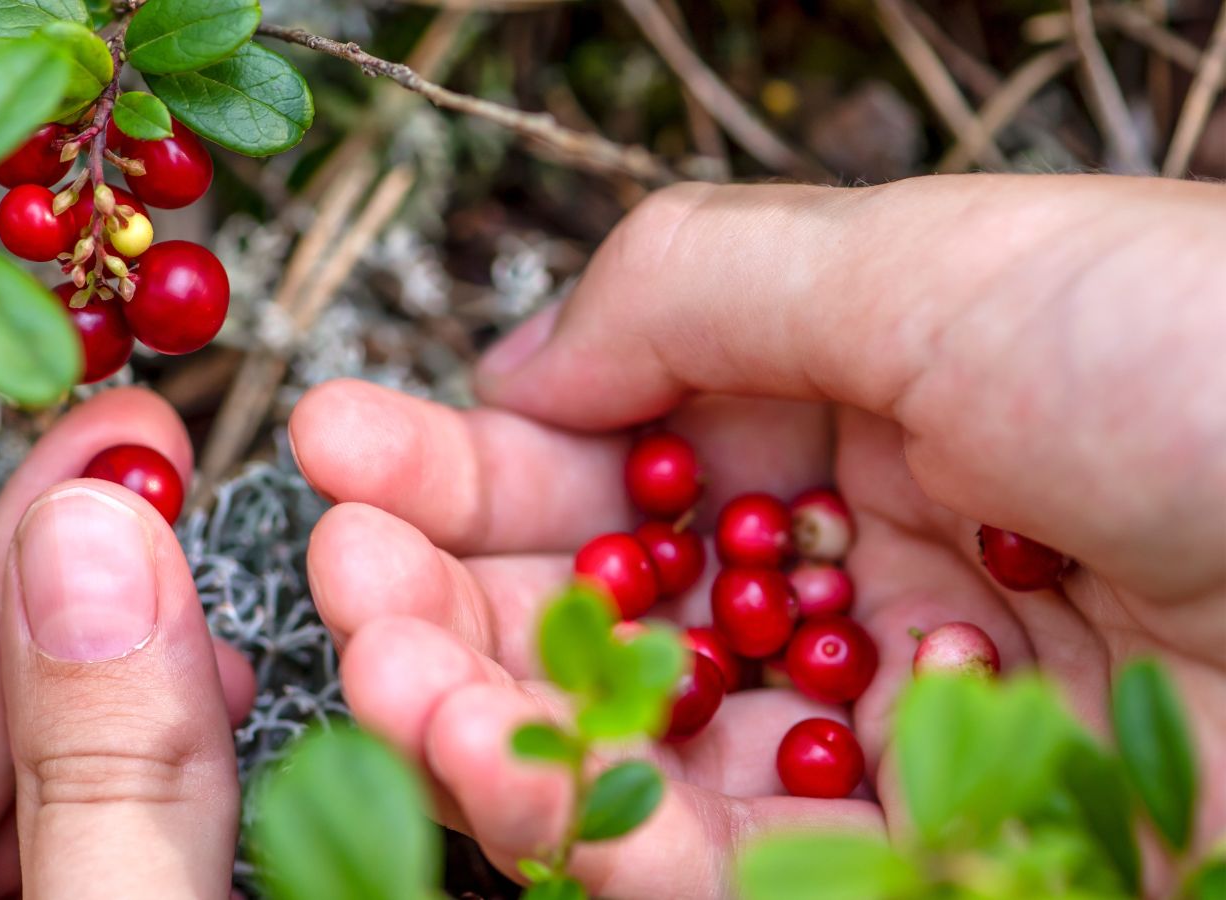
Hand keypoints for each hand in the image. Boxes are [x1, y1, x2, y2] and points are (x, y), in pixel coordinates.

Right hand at [289, 174, 1225, 896]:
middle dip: (445, 591)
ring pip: (633, 746)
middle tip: (332, 574)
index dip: (467, 456)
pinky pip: (720, 864)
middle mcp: (859, 576)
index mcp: (863, 421)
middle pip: (600, 608)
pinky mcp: (919, 867)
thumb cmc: (1210, 358)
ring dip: (483, 713)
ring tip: (383, 669)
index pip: (615, 453)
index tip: (333, 449)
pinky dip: (598, 827)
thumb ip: (695, 291)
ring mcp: (884, 731)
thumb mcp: (932, 265)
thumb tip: (515, 362)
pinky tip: (497, 764)